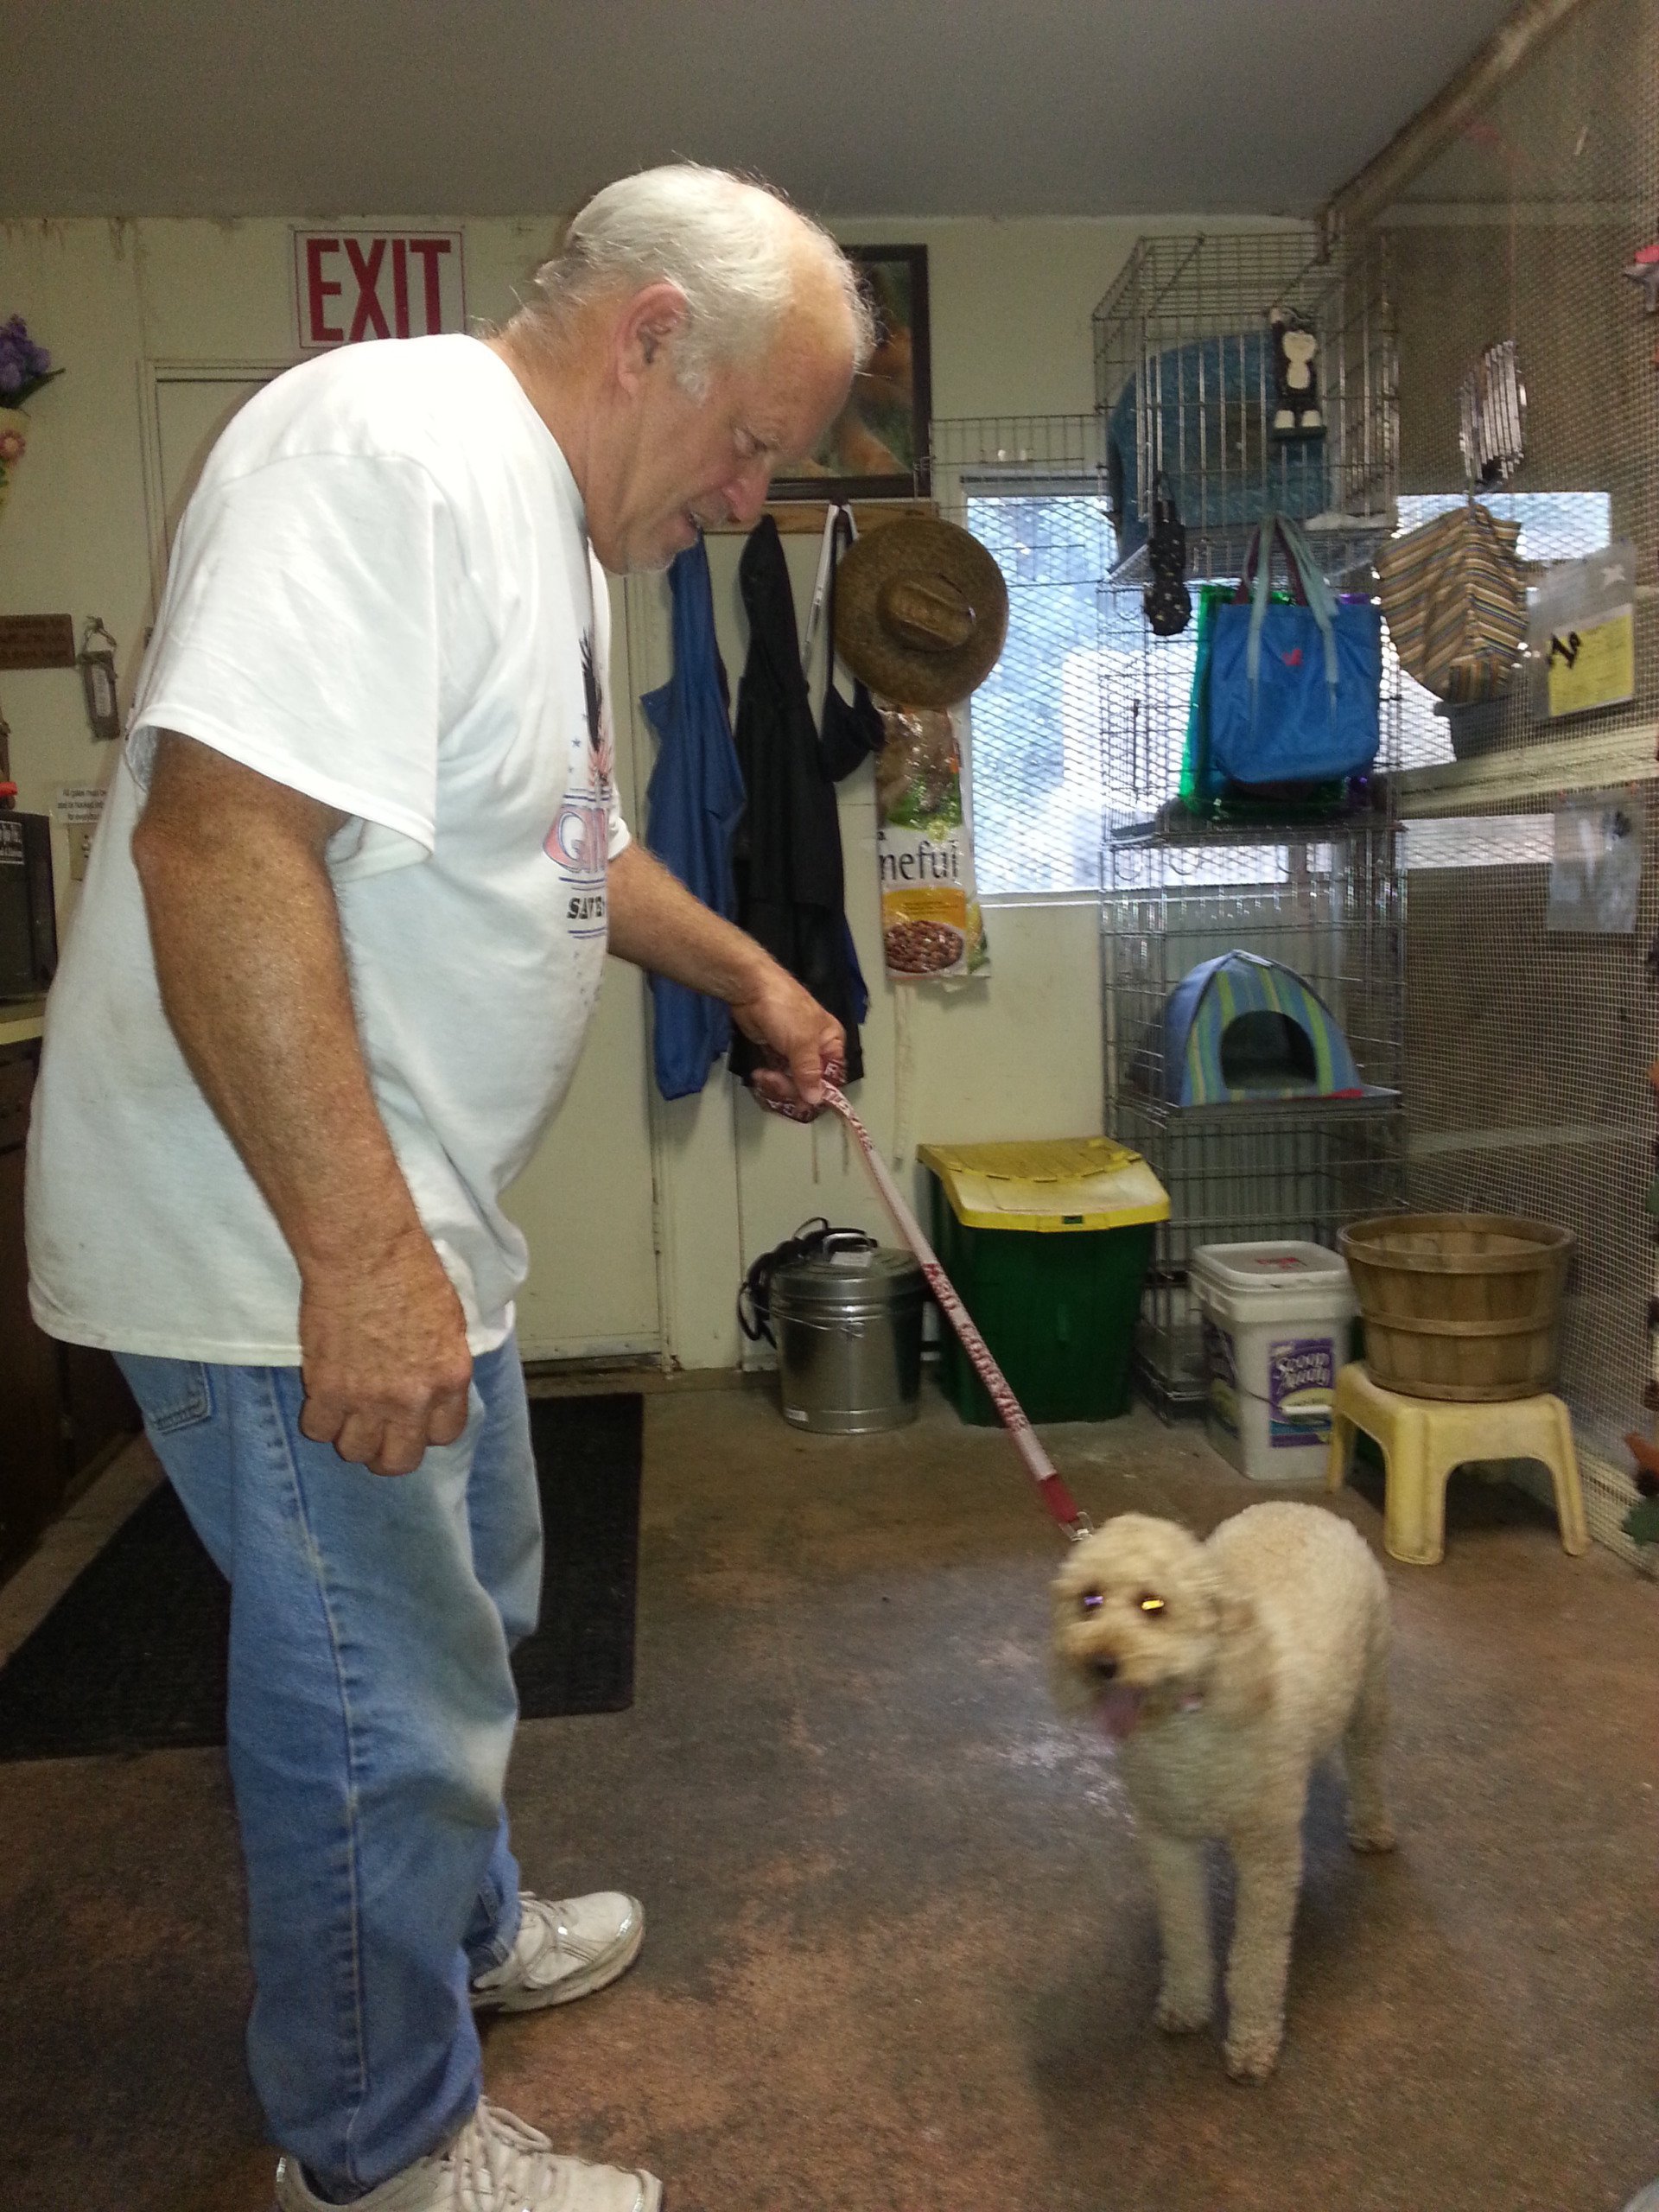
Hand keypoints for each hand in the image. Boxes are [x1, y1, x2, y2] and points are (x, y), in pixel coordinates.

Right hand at [297, 1226, 473, 1476]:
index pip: (444, 1436)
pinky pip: (318, 1430)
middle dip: (388, 1452)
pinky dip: (319, 1419)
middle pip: (398, 1460)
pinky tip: (323, 1399)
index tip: (414, 1421)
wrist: (364, 1253)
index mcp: (450, 1379)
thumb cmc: (411, 1271)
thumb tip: (437, 1385)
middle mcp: (412, 1399)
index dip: (426, 1431)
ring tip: (347, 1415)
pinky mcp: (327, 1390)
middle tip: (376, 1433)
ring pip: (354, 1452)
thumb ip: (444, 1364)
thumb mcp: (451, 1320)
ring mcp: (367, 1399)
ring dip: (350, 1437)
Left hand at [730, 961, 845, 1120]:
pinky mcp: (774, 1054)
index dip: (819, 1093)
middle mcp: (816, 1050)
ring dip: (776, 1085)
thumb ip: (809, 1073)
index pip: (832, 1078)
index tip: (802, 1103)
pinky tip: (759, 1075)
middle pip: (810, 1084)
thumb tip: (816, 1100)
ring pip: (791, 1083)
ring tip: (763, 1076)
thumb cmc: (785, 1010)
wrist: (751, 990)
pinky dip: (768, 1080)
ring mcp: (794, 1053)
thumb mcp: (802, 1042)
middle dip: (791, 1088)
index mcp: (831, 1043)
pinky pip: (776, 1077)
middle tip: (775, 1081)